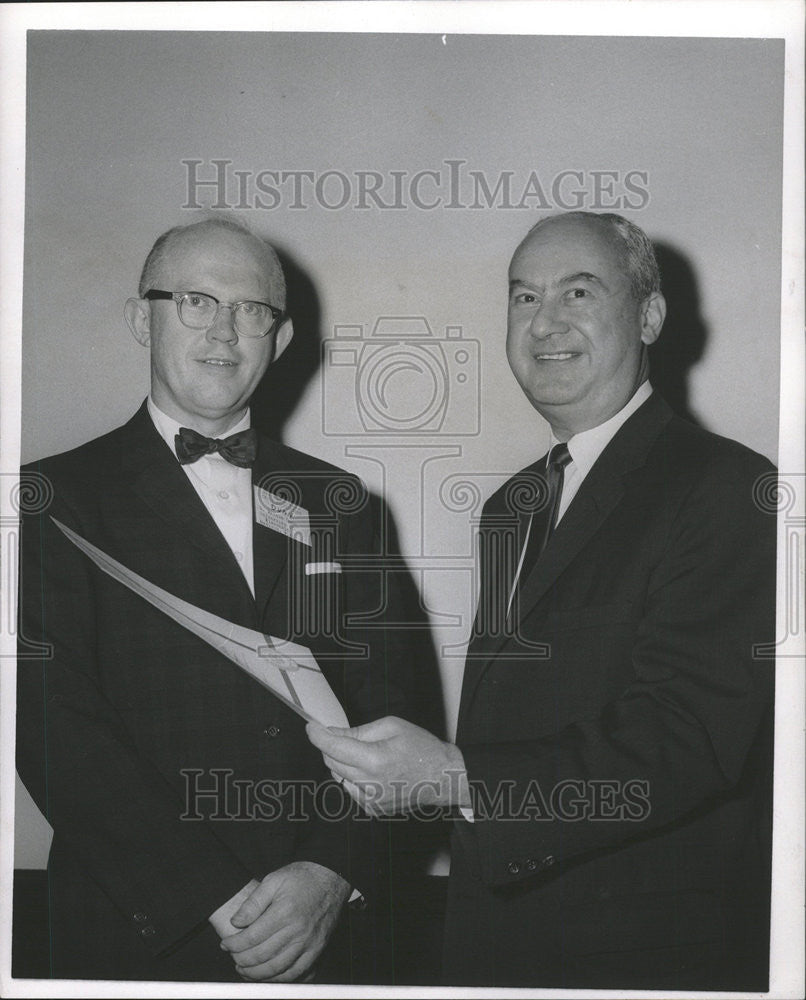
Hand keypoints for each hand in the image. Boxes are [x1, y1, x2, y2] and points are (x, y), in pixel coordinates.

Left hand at [219, 861, 349, 981]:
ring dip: (257, 974)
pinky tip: (268, 975)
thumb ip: (254, 902)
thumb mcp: (274, 879)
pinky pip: (296, 973)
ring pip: (278, 969)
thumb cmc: (303, 878)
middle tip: (233, 958)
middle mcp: (298, 931)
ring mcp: (309, 943)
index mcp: (285, 912)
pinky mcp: (317, 949)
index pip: (252, 937)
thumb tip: (237, 921)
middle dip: (242, 960)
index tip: (225, 944)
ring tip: (244, 970)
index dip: (235, 944)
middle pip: (263, 956)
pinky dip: (279, 978)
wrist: (331, 879)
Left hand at [306, 716, 469, 815]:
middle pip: (332, 762)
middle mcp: (370, 784)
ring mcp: (371, 800)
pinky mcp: (373, 809)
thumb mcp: (391, 727)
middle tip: (341, 735)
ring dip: (343, 763)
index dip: (317, 735)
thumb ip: (358, 731)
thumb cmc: (422, 748)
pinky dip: (353, 778)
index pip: (333, 747)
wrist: (444, 777)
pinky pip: (351, 790)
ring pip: (338, 777)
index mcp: (374, 760)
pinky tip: (372, 771)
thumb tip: (332, 732)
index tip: (311, 727)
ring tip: (365, 754)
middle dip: (331, 746)